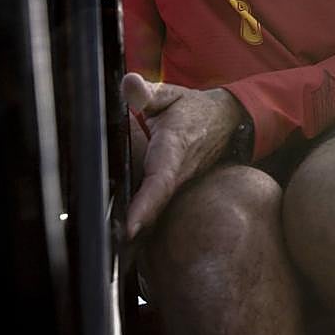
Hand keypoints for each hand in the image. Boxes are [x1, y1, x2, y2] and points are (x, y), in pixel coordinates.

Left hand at [122, 72, 243, 239]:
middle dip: (134, 228)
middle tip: (106, 248)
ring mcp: (181, 185)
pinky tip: (120, 242)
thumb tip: (128, 84)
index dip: (147, 204)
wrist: (228, 122)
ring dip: (136, 230)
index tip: (131, 227)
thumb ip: (147, 92)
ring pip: (158, 212)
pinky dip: (142, 223)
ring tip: (109, 250)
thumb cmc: (193, 109)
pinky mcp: (177, 191)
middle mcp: (179, 173)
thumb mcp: (171, 94)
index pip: (161, 179)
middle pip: (156, 206)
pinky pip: (159, 209)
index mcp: (174, 147)